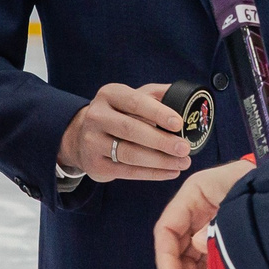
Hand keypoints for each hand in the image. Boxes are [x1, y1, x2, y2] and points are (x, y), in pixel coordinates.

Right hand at [58, 82, 193, 181]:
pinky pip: (127, 172)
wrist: (81, 136)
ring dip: (160, 161)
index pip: (135, 102)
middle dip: (161, 141)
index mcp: (109, 95)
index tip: (179, 123)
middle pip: (131, 130)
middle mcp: (97, 116)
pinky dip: (152, 174)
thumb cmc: (118, 114)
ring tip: (183, 163)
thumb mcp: (132, 97)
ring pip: (130, 154)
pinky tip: (170, 172)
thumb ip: (156, 95)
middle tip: (185, 148)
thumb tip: (187, 97)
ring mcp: (92, 142)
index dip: (158, 113)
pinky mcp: (95, 165)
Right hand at [155, 162, 255, 268]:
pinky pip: (206, 256)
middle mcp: (195, 209)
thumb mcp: (235, 205)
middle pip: (176, 246)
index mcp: (193, 194)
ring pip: (190, 254)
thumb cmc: (261, 188)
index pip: (166, 229)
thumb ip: (215, 228)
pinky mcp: (222, 233)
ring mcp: (208, 222)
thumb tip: (199, 246)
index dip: (166, 260)